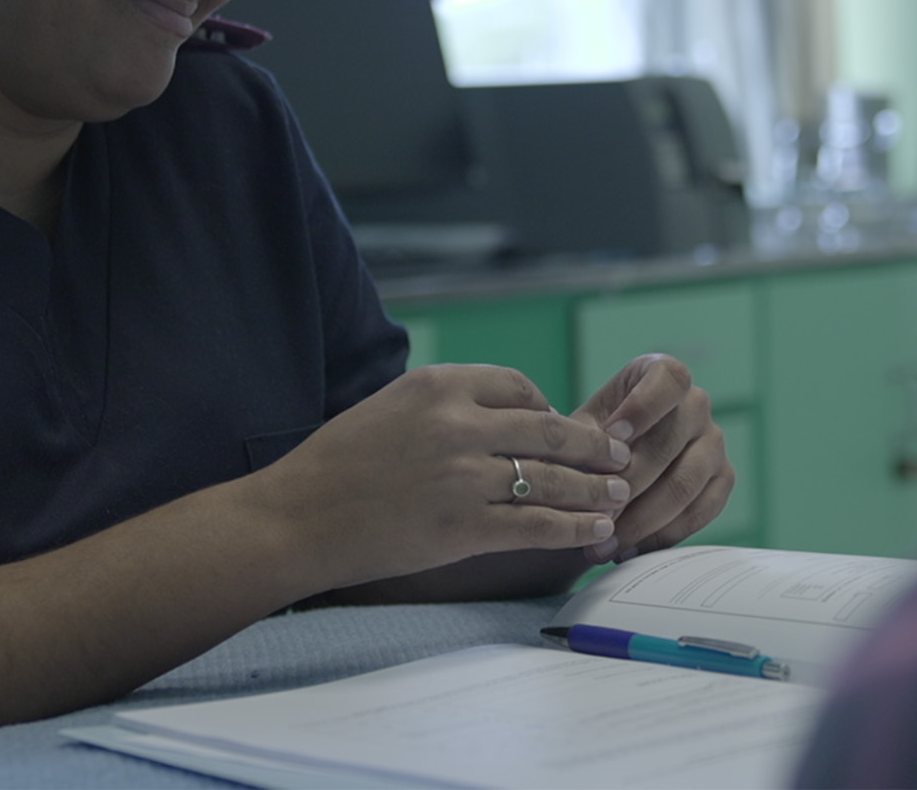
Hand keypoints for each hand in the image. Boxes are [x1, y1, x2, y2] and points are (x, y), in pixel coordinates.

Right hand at [256, 364, 630, 590]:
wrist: (297, 517)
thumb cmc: (338, 462)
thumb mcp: (391, 405)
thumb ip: (447, 405)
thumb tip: (504, 415)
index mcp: (440, 384)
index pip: (520, 388)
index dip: (549, 410)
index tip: (562, 428)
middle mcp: (458, 424)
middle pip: (550, 430)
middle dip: (594, 447)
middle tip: (620, 458)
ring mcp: (463, 478)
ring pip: (552, 479)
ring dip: (593, 490)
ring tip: (618, 496)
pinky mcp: (463, 528)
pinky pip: (535, 525)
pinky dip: (572, 529)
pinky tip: (594, 532)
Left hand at [570, 354, 732, 564]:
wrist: (616, 462)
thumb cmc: (595, 436)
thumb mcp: (582, 426)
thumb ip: (580, 439)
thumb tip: (574, 464)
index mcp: (662, 374)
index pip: (669, 379)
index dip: (644, 407)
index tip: (613, 436)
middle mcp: (696, 403)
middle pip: (669, 443)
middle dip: (627, 485)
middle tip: (595, 517)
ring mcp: (715, 442)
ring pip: (684, 484)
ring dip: (641, 521)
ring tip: (605, 545)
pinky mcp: (724, 479)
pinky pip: (700, 512)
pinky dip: (663, 536)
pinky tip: (630, 550)